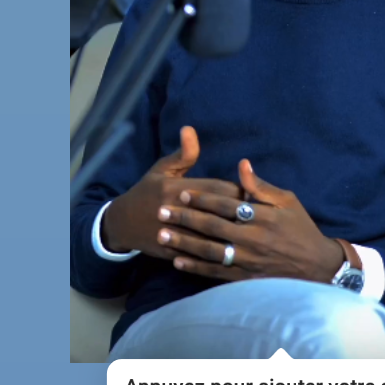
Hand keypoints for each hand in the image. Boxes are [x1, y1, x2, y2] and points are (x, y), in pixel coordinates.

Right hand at [102, 127, 241, 258]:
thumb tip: (190, 129)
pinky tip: (235, 254)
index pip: (218, 188)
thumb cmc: (147, 192)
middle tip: (262, 214)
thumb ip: (182, 154)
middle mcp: (177, 210)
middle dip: (241, 213)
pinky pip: (201, 255)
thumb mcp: (162, 170)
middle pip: (218, 212)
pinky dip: (219, 254)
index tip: (255, 192)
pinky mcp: (174, 251)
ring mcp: (175, 233)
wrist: (122, 224)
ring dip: (234, 235)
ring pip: (213, 236)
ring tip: (253, 234)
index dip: (240, 190)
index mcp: (177, 188)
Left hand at [156, 158, 344, 282]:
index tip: (181, 192)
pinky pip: (215, 272)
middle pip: (211, 227)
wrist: (316, 267)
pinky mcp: (245, 279)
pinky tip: (177, 261)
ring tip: (162, 235)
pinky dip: (195, 267)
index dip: (202, 198)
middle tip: (160, 211)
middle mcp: (253, 239)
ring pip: (208, 251)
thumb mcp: (287, 201)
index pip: (225, 204)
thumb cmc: (301, 229)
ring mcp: (248, 261)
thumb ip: (260, 186)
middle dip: (184, 218)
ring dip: (183, 242)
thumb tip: (241, 165)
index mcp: (263, 217)